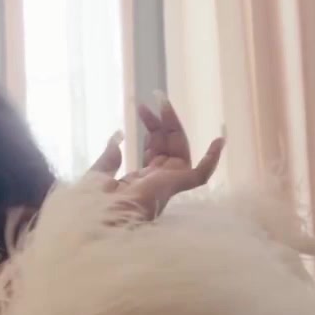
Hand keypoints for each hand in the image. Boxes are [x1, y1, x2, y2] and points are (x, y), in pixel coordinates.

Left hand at [87, 97, 223, 219]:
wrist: (99, 217)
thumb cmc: (94, 203)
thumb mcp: (98, 174)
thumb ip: (108, 157)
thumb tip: (117, 135)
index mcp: (140, 181)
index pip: (153, 149)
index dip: (150, 127)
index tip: (141, 107)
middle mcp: (157, 182)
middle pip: (167, 146)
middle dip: (161, 121)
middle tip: (154, 96)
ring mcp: (168, 184)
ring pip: (180, 150)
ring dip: (174, 124)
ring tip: (164, 103)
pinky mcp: (176, 186)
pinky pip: (201, 175)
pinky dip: (212, 159)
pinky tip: (219, 140)